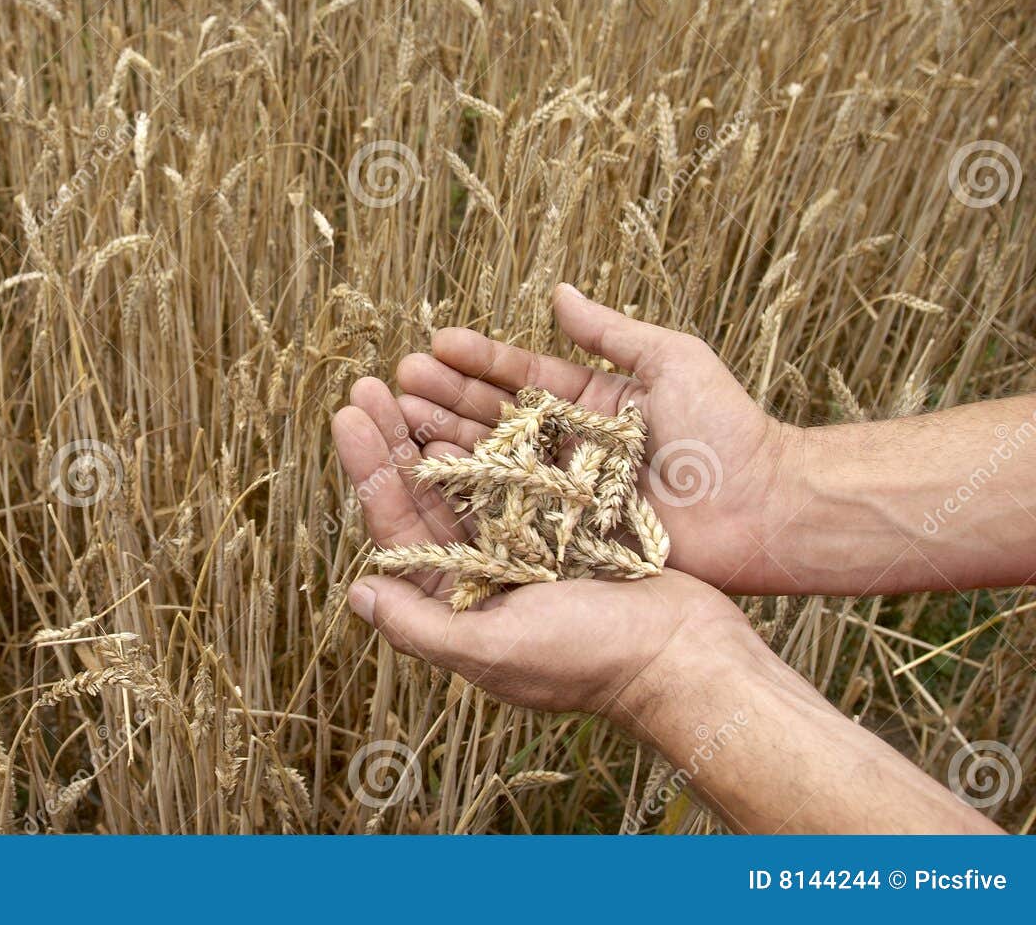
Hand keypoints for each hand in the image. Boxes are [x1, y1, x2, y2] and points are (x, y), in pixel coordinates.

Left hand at [330, 383, 752, 715]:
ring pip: (468, 476)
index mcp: (458, 604)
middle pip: (425, 494)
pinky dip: (497, 437)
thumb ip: (421, 625)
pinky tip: (477, 400)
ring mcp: (527, 546)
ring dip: (439, 427)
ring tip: (413, 378)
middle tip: (368, 383)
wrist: (688, 655)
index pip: (398, 528)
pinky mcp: (568, 525)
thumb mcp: (494, 648)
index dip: (370, 471)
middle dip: (394, 438)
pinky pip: (520, 472)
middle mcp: (485, 573)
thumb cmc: (591, 659)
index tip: (348, 415)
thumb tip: (356, 592)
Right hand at [390, 283, 801, 593]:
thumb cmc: (727, 429)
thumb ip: (611, 333)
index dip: (476, 360)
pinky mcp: (566, 536)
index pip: (519, 377)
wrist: (763, 507)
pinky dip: (468, 495)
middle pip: (492, 418)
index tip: (434, 343)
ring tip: (399, 418)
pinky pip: (510, 513)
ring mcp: (563, 494)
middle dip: (444, 397)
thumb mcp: (672, 360)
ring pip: (491, 462)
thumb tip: (558, 295)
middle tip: (397, 380)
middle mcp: (568, 448)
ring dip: (444, 439)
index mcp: (590, 404)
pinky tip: (429, 474)